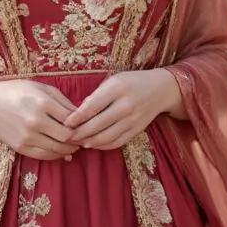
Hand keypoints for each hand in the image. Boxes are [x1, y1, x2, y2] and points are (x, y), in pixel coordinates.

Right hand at [0, 79, 79, 160]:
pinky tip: (61, 151)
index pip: (71, 120)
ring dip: (69, 149)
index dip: (81, 125)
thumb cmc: (17, 91)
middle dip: (77, 139)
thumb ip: (62, 101)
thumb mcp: (42, 88)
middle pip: (66, 137)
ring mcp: (27, 136)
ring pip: (57, 149)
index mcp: (43, 103)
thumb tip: (80, 115)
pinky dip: (56, 155)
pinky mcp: (20, 147)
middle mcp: (36, 121)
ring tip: (73, 145)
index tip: (85, 126)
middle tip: (82, 138)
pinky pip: (44, 155)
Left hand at [64, 69, 183, 149]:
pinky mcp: (137, 130)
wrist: (161, 89)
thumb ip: (97, 95)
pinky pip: (117, 142)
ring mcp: (132, 120)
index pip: (92, 106)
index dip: (76, 117)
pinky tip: (94, 144)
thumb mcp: (113, 80)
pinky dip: (103, 146)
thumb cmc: (132, 82)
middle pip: (97, 124)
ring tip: (79, 141)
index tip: (65, 123)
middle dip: (79, 133)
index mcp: (117, 88)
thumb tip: (78, 113)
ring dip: (89, 141)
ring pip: (106, 137)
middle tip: (67, 136)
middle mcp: (125, 105)